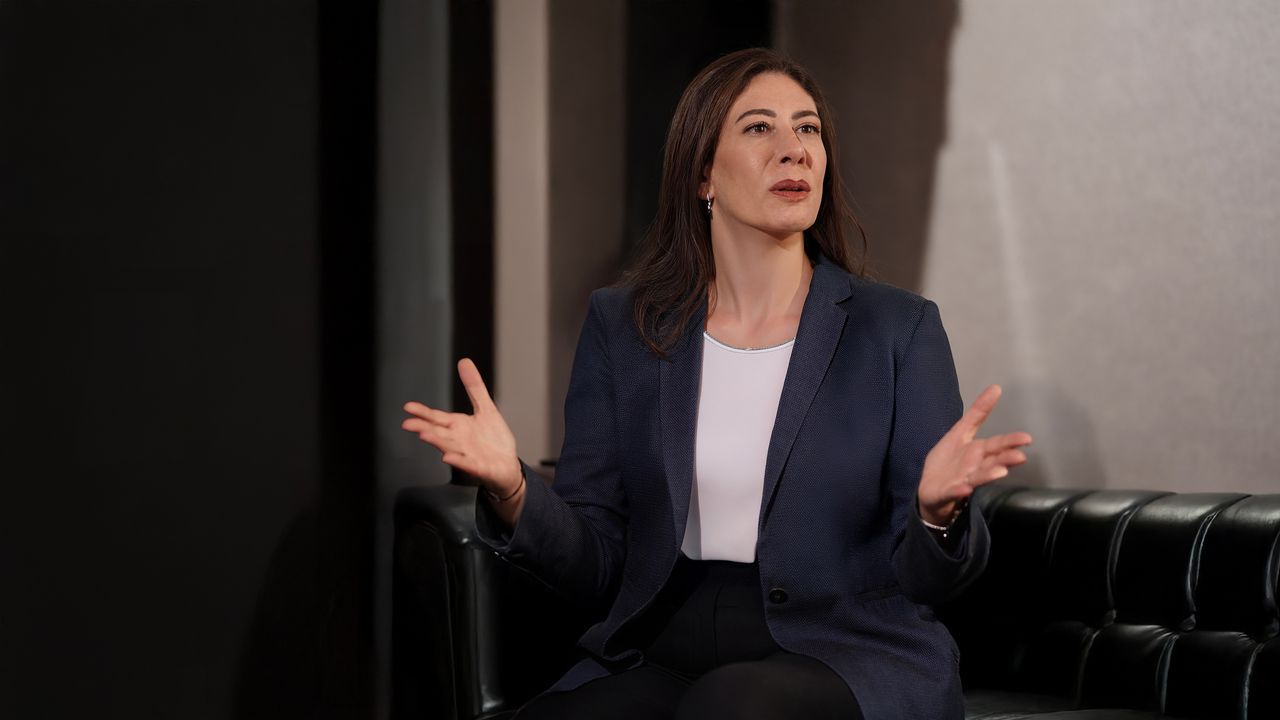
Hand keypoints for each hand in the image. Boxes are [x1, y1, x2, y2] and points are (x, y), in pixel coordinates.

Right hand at [401, 358, 522, 496]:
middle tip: (408, 423)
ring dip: (437, 442)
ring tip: (425, 435)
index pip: (436, 418)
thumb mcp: (486, 408)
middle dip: (423, 427)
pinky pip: (468, 464)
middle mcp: (458, 441)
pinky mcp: (480, 468)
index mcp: (457, 426)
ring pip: (449, 447)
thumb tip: (464, 361)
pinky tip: (449, 457)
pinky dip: (459, 461)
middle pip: (438, 433)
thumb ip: (474, 387)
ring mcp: (468, 455)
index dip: (423, 412)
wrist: (508, 465)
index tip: (408, 407)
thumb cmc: (493, 439)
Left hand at [917, 384, 1031, 525]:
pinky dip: (959, 490)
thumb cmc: (949, 461)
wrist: (930, 490)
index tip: (1027, 438)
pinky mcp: (948, 492)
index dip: (1010, 441)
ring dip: (989, 475)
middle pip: (992, 461)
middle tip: (1020, 457)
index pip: (997, 444)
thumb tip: (996, 387)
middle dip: (1006, 459)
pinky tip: (964, 489)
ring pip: (978, 477)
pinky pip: (954, 491)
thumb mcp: (960, 432)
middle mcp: (975, 467)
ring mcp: (963, 481)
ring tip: (1001, 472)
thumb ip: (977, 413)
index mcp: (978, 452)